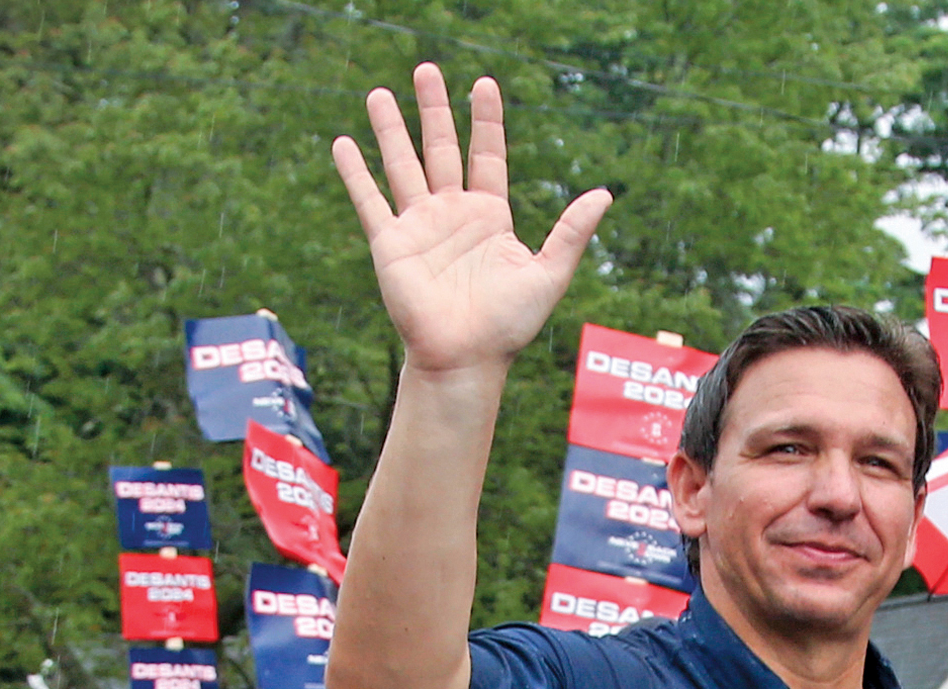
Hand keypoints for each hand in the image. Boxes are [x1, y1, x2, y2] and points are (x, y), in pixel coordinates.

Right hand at [332, 64, 611, 374]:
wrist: (466, 360)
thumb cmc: (508, 326)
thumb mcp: (548, 274)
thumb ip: (571, 233)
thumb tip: (605, 193)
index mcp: (489, 216)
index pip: (486, 155)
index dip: (485, 120)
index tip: (483, 84)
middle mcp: (451, 215)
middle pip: (439, 148)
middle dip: (432, 109)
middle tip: (426, 69)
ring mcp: (419, 227)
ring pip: (402, 166)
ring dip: (390, 130)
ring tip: (379, 93)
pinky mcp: (390, 245)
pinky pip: (370, 201)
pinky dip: (355, 173)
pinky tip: (343, 143)